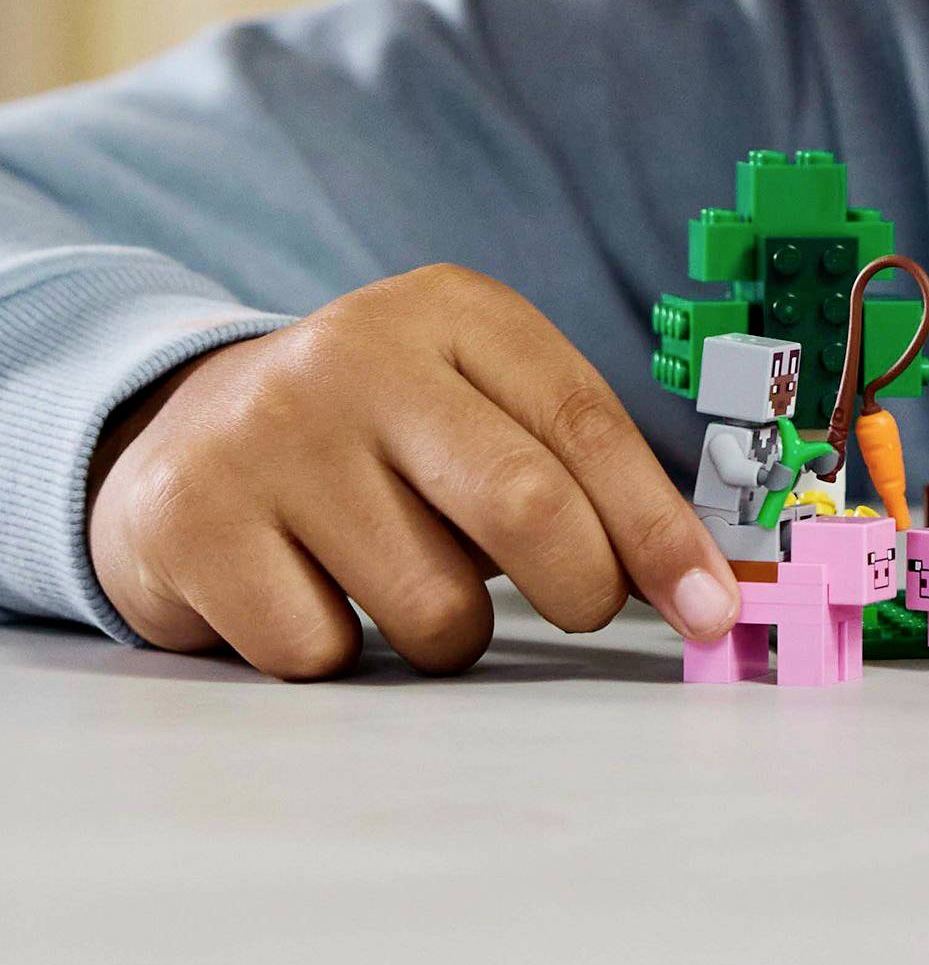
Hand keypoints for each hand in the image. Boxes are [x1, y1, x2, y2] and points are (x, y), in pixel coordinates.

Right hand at [88, 265, 741, 678]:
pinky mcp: (192, 522)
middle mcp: (358, 356)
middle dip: (583, 584)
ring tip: (405, 578)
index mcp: (455, 312)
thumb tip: (694, 583)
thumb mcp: (476, 403)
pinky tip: (307, 591)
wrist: (182, 429)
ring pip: (428, 602)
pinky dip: (337, 652)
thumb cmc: (378, 434)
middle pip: (522, 502)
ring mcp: (267, 435)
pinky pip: (319, 650)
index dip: (659, 528)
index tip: (711, 607)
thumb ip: (573, 469)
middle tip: (585, 609)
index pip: (585, 423)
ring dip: (448, 631)